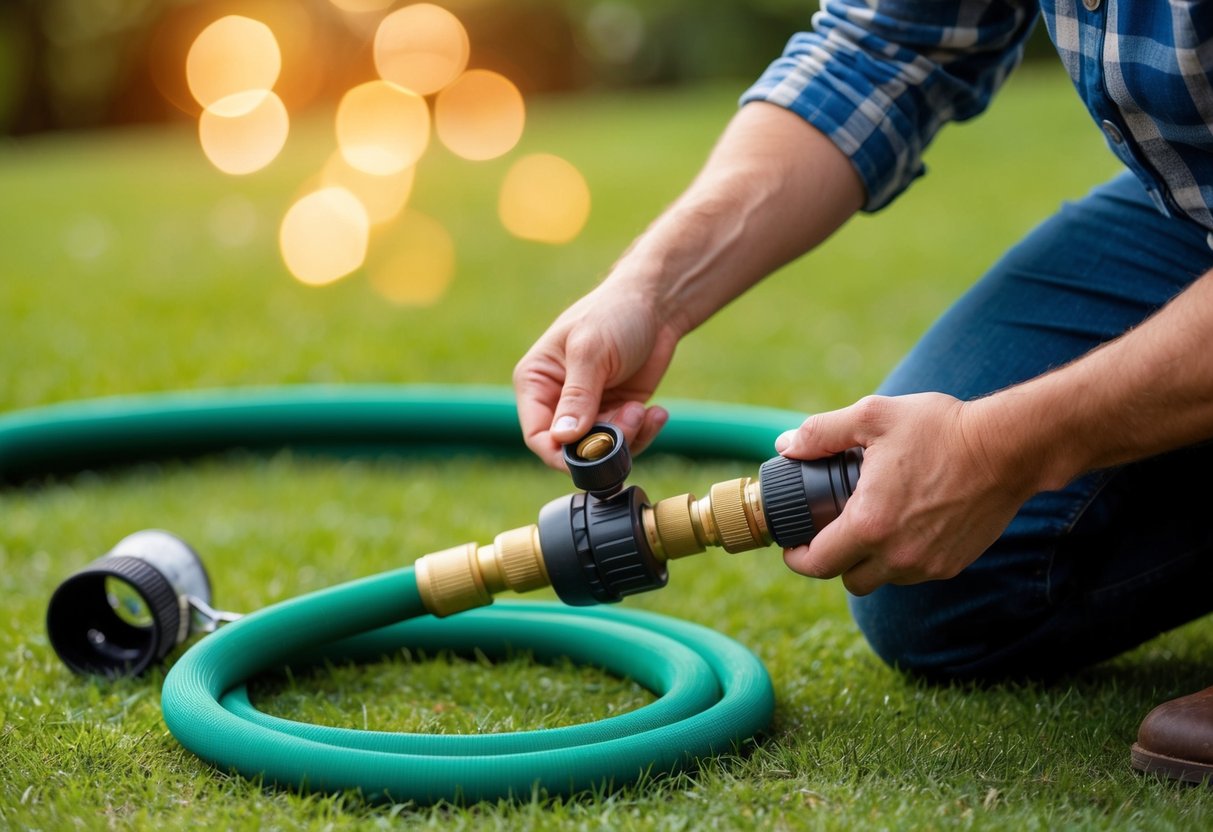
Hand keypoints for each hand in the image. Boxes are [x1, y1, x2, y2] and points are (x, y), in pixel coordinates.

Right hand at [513, 282, 676, 469]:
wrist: (658, 303)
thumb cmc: (615, 314)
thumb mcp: (591, 352)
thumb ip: (577, 397)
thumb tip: (563, 438)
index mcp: (537, 381)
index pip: (537, 434)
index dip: (559, 453)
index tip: (590, 453)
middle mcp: (559, 400)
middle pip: (572, 448)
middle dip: (603, 443)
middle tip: (630, 419)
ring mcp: (590, 408)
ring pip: (602, 448)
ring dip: (627, 437)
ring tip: (643, 410)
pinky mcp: (618, 411)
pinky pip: (626, 440)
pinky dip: (643, 432)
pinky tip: (656, 412)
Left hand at [775, 393, 1036, 595]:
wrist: (1008, 448)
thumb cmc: (940, 429)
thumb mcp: (873, 417)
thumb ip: (822, 432)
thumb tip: (785, 445)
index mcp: (869, 523)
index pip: (818, 564)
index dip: (797, 559)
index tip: (792, 545)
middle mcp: (897, 554)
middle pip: (848, 580)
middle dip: (833, 561)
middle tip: (829, 534)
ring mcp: (928, 564)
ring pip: (882, 580)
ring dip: (869, 561)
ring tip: (869, 525)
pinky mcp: (953, 564)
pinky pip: (914, 573)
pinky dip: (902, 559)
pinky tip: (904, 527)